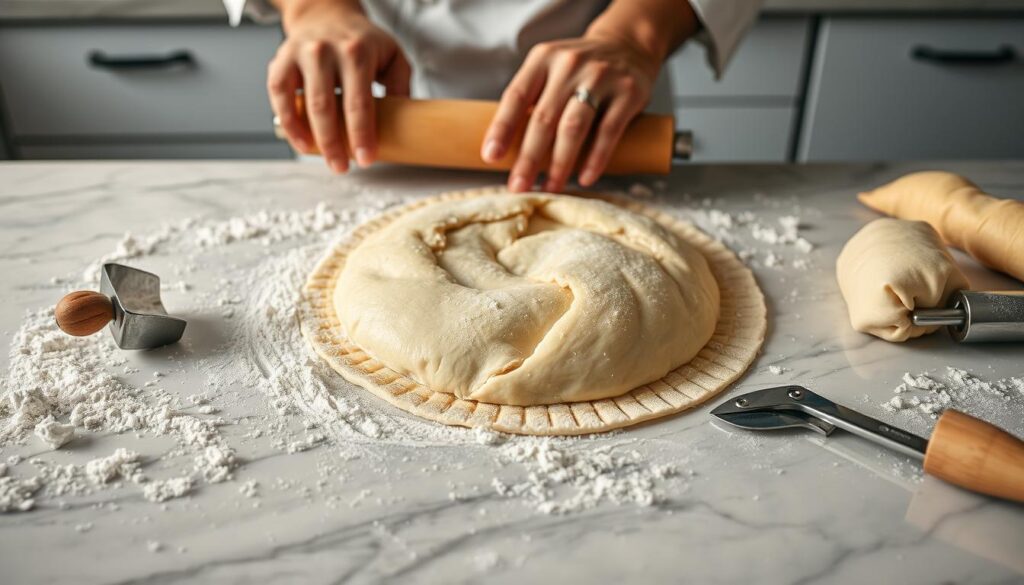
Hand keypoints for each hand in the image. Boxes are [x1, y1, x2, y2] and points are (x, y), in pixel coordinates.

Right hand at [268, 0, 410, 172]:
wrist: (328, 14)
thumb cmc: (363, 41)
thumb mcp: (392, 55)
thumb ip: (400, 85)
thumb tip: (403, 124)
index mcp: (356, 51)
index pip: (359, 101)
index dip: (361, 134)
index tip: (367, 159)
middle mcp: (325, 50)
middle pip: (326, 106)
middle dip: (334, 144)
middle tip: (343, 168)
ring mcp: (300, 54)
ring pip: (303, 103)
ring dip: (312, 139)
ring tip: (325, 160)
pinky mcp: (281, 59)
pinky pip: (278, 94)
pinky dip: (288, 121)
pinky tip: (300, 141)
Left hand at [481, 34, 658, 192]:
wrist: (628, 45)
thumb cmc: (578, 71)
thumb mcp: (550, 70)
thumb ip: (532, 100)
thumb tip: (506, 152)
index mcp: (543, 58)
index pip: (516, 96)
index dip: (501, 128)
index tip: (490, 157)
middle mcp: (570, 64)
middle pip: (543, 118)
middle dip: (528, 157)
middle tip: (518, 187)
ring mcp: (600, 77)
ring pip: (573, 127)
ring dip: (559, 163)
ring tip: (550, 187)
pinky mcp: (628, 92)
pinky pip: (608, 132)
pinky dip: (595, 159)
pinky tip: (585, 179)